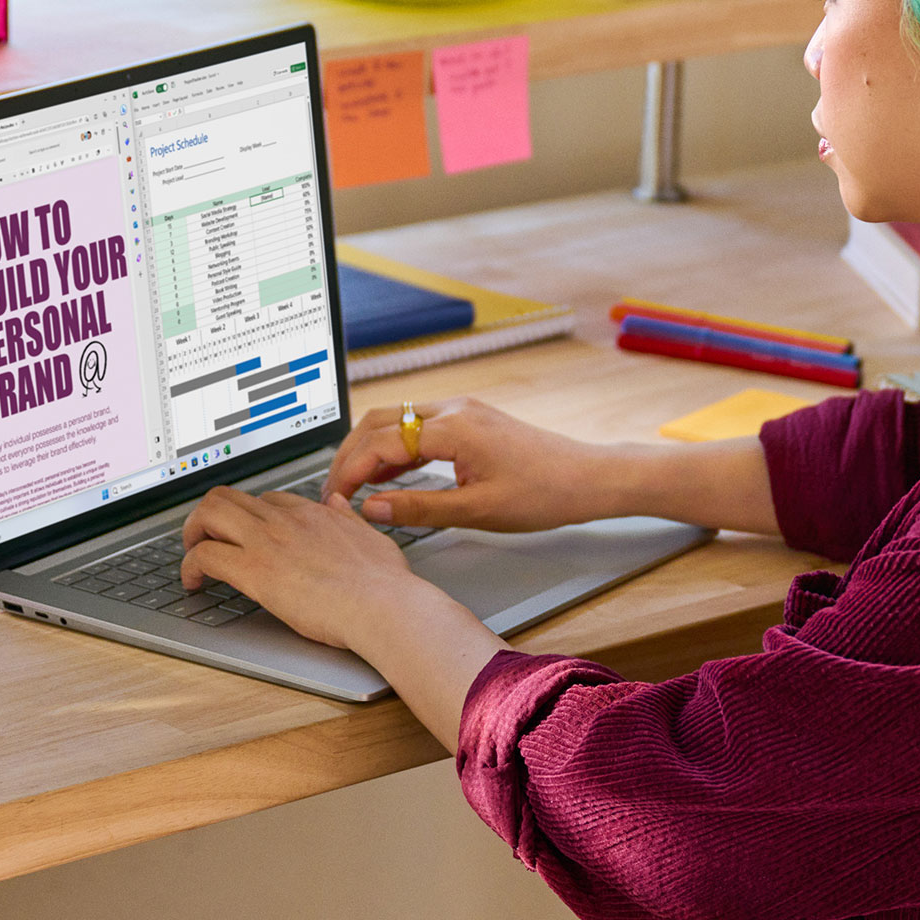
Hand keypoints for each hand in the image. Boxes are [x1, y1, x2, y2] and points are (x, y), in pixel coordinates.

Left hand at [178, 486, 422, 650]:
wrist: (383, 604)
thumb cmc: (385, 583)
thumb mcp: (371, 537)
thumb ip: (349, 519)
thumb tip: (338, 503)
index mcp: (314, 514)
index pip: (267, 500)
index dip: (251, 516)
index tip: (245, 535)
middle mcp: (286, 520)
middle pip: (228, 496)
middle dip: (208, 515)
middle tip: (204, 539)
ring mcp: (267, 541)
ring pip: (208, 513)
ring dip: (192, 532)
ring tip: (192, 555)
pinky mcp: (253, 570)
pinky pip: (203, 555)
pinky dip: (189, 567)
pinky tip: (193, 584)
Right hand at [323, 396, 612, 532]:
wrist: (588, 478)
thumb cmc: (544, 494)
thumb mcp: (478, 511)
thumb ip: (419, 508)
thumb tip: (371, 508)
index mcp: (454, 427)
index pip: (382, 443)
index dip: (350, 472)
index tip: (333, 500)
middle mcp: (453, 409)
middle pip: (379, 422)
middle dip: (349, 455)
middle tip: (331, 492)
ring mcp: (462, 412)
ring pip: (396, 421)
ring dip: (368, 450)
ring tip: (349, 487)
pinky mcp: (469, 421)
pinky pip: (417, 428)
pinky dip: (394, 450)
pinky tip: (384, 478)